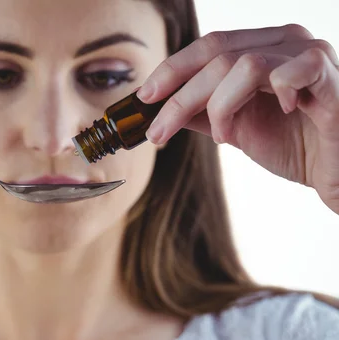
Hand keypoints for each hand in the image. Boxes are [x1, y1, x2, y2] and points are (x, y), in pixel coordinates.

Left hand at [138, 24, 338, 214]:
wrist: (336, 171)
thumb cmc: (294, 145)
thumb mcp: (235, 128)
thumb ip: (202, 114)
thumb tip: (158, 110)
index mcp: (262, 48)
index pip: (208, 46)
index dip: (172, 70)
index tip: (144, 98)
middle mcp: (285, 43)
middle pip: (216, 55)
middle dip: (179, 97)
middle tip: (158, 131)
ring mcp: (310, 56)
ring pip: (243, 64)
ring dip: (219, 105)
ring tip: (222, 135)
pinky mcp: (331, 78)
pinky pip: (292, 72)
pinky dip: (272, 95)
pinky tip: (278, 114)